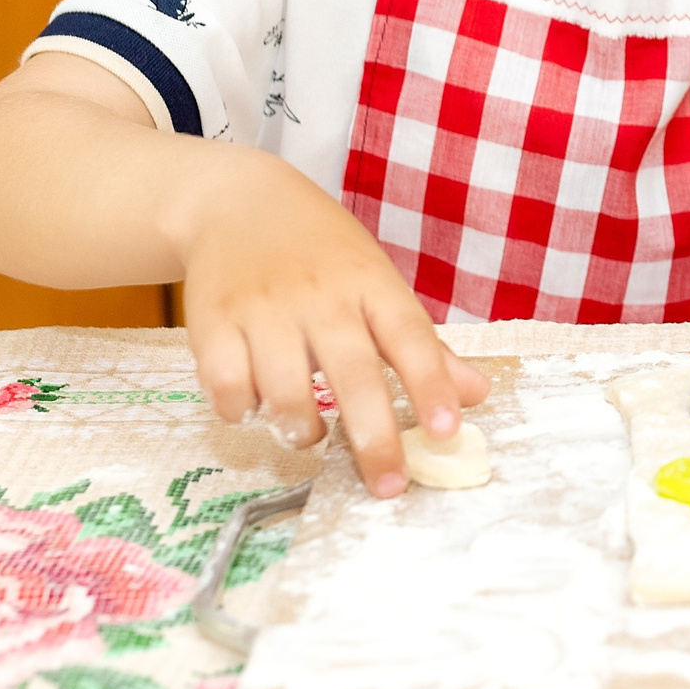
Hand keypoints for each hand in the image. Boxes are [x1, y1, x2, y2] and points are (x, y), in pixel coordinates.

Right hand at [169, 149, 487, 498]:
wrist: (237, 203)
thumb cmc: (322, 253)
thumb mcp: (379, 284)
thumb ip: (425, 347)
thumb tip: (477, 395)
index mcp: (371, 285)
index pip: (411, 337)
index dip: (431, 386)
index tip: (448, 432)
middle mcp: (321, 297)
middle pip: (353, 374)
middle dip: (374, 437)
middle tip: (389, 484)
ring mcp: (265, 309)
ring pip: (285, 390)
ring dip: (301, 428)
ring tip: (309, 433)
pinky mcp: (212, 323)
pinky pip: (227, 387)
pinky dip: (242, 410)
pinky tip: (254, 405)